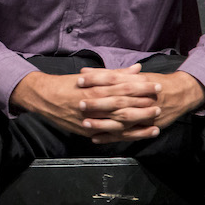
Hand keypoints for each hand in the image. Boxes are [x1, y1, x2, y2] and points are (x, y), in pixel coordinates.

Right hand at [10, 67, 204, 143]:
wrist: (43, 97)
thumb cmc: (68, 84)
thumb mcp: (91, 76)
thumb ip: (115, 74)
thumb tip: (136, 69)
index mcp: (96, 87)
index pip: (123, 86)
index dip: (141, 87)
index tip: (156, 85)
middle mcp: (94, 104)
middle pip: (123, 104)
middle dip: (143, 105)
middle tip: (160, 103)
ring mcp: (91, 119)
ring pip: (118, 122)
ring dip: (137, 122)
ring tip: (155, 122)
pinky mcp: (87, 131)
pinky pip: (108, 135)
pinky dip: (124, 136)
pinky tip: (137, 135)